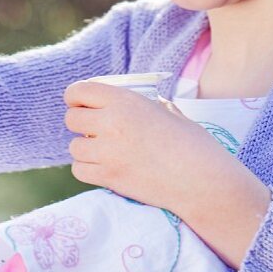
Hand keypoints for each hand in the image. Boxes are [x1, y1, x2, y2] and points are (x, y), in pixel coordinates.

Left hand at [62, 80, 243, 218]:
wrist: (201, 180)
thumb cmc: (192, 143)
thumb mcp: (169, 111)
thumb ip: (146, 105)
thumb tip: (137, 101)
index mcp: (126, 100)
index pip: (79, 91)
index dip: (76, 97)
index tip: (82, 103)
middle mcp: (112, 123)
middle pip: (71, 119)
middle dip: (80, 122)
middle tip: (94, 128)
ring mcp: (108, 152)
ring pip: (73, 147)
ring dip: (84, 148)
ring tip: (103, 149)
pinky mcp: (109, 178)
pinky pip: (79, 170)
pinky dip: (87, 168)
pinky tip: (103, 166)